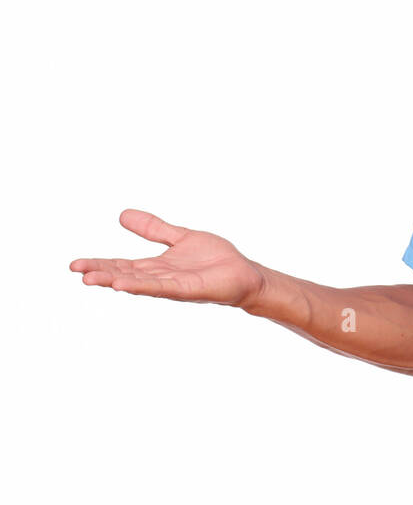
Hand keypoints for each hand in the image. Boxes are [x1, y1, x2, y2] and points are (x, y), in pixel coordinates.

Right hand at [70, 209, 265, 309]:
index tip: (75, 264)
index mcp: (157, 266)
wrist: (244, 273)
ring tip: (91, 279)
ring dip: (115, 280)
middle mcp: (160, 277)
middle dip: (101, 273)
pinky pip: (161, 287)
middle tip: (76, 270)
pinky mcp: (187, 289)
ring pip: (139, 282)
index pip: (122, 264)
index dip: (100, 264)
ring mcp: (172, 285)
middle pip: (125, 274)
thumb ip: (154, 228)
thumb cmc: (215, 259)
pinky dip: (142, 286)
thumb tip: (122, 215)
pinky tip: (123, 284)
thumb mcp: (180, 237)